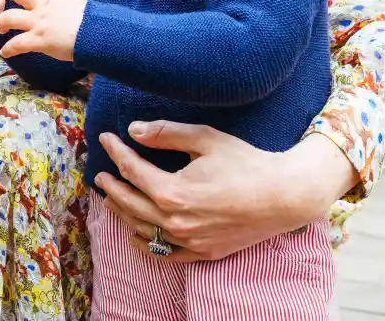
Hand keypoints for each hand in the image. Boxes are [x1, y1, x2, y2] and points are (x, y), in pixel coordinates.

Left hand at [0, 0, 86, 60]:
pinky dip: (8, 49)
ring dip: (1, 23)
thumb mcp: (70, 1)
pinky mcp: (40, 40)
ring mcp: (39, 22)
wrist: (97, 33)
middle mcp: (42, 5)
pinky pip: (17, 44)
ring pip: (9, 17)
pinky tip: (6, 52)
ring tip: (1, 28)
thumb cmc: (87, 19)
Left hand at [95, 122, 357, 261]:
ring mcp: (188, 241)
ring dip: (122, 213)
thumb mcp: (205, 139)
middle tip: (100, 174)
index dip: (116, 152)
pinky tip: (135, 234)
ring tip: (111, 198)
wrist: (284, 196)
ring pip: (142, 230)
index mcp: (172, 192)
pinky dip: (145, 243)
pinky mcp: (202, 252)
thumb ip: (166, 134)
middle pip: (129, 203)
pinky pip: (164, 253)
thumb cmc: (247, 163)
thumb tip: (134, 130)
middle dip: (111, 186)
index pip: (132, 170)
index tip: (105, 138)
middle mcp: (176, 221)